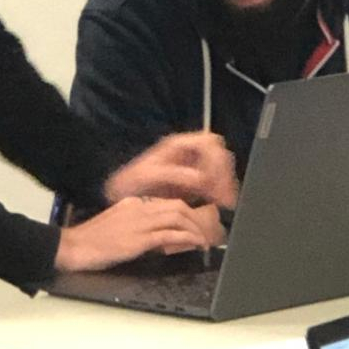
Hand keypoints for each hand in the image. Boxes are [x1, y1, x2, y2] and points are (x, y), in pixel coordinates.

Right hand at [54, 196, 223, 271]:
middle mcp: (138, 208)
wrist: (73, 247)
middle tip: (206, 231)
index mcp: (133, 203)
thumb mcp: (118, 226)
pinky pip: (169, 235)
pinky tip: (194, 244)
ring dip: (195, 228)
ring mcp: (138, 223)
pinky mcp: (138, 239)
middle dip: (196, 218)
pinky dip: (185, 238)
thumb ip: (139, 226)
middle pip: (176, 205)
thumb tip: (162, 237)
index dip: (185, 212)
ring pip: (176, 216)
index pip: (166, 202)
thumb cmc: (92, 240)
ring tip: (204, 240)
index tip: (195, 223)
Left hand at [104, 131, 237, 208]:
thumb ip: (174, 175)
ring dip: (226, 184)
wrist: (122, 196)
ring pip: (220, 168)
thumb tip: (200, 179)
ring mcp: (193, 166)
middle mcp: (188, 152)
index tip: (214, 181)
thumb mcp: (147, 176)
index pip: (207, 143)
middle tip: (225, 195)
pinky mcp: (195, 182)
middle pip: (219, 154)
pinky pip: (216, 183)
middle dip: (224, 174)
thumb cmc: (131, 183)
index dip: (214, 161)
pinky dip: (221, 192)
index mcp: (178, 145)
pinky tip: (220, 204)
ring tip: (225, 202)